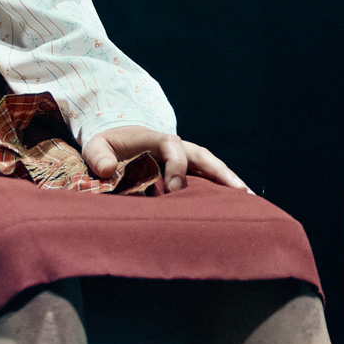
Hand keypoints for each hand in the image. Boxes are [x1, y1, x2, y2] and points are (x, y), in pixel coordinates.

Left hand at [80, 124, 249, 195]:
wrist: (114, 139)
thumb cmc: (106, 144)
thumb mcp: (95, 147)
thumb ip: (99, 157)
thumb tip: (110, 170)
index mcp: (156, 139)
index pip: (174, 149)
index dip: (176, 166)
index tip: (174, 189)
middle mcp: (177, 147)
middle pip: (204, 157)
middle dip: (221, 173)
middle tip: (239, 191)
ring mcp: (184, 159)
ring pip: (211, 167)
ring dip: (229, 181)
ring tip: (248, 198)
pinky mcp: (186, 170)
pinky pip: (206, 178)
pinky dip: (221, 188)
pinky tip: (235, 204)